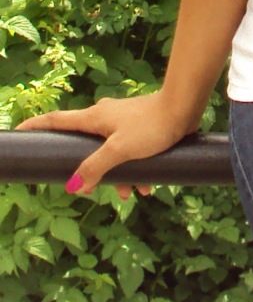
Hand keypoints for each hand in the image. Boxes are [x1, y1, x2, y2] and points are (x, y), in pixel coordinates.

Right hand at [14, 92, 197, 201]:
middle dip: (90, 172)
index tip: (19, 132)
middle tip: (95, 191)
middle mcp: (104, 117)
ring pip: (109, 154)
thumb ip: (96, 168)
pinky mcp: (139, 129)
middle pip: (84, 147)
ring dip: (118, 176)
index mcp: (93, 118)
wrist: (184, 107)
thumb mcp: (119, 150)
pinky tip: (148, 186)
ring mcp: (122, 123)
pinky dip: (134, 170)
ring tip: (133, 193)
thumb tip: (74, 187)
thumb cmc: (152, 125)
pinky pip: (128, 153)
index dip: (35, 127)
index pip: (56, 121)